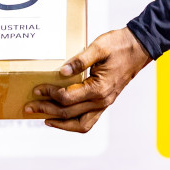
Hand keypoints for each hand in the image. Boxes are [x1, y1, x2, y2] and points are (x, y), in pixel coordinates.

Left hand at [24, 27, 151, 131]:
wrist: (140, 47)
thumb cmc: (120, 45)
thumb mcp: (99, 47)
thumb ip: (80, 60)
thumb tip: (62, 71)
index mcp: (99, 88)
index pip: (67, 97)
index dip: (49, 94)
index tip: (36, 88)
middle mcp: (102, 101)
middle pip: (69, 112)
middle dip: (47, 110)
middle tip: (29, 106)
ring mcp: (105, 103)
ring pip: (80, 124)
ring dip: (60, 123)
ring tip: (44, 119)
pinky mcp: (105, 102)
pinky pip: (88, 120)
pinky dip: (73, 123)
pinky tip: (62, 119)